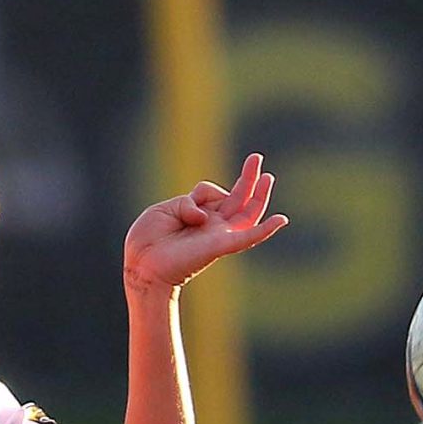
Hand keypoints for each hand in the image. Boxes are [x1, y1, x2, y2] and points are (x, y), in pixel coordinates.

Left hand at [122, 154, 288, 291]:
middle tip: (256, 158)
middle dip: (248, 178)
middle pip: (238, 200)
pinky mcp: (220, 246)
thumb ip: (188, 203)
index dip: (205, 190)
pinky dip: (265, 230)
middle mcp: (212, 226)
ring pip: (247, 214)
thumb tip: (205, 215)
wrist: (141, 266)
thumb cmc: (148, 241)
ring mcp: (218, 235)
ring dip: (260, 195)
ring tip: (268, 177)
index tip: (191, 199)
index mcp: (198, 216)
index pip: (213, 194)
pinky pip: (248, 238)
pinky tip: (281, 220)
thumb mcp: (165, 209)